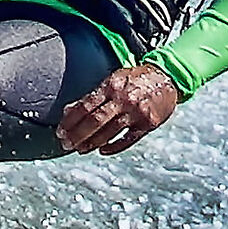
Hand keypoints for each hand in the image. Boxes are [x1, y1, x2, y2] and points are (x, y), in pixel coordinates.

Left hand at [59, 63, 179, 155]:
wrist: (167, 78)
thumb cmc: (134, 80)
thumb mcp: (113, 80)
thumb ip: (92, 96)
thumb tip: (67, 111)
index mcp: (111, 85)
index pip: (85, 106)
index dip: (70, 121)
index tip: (60, 131)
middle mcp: (123, 99)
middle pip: (94, 121)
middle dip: (77, 135)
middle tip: (66, 144)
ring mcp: (137, 112)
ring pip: (109, 132)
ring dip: (92, 143)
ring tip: (80, 149)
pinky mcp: (148, 124)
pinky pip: (128, 139)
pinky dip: (113, 147)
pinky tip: (102, 151)